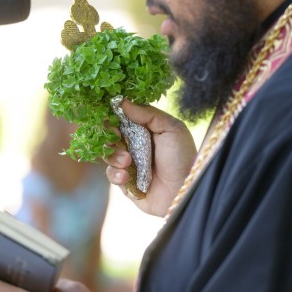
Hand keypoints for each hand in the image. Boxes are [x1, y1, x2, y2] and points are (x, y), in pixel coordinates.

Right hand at [105, 100, 195, 216]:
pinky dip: (116, 174)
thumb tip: (122, 102)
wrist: (185, 189)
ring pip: (107, 154)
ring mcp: (128, 164)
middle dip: (108, 136)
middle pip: (108, 136)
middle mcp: (134, 146)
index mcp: (144, 131)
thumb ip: (148, 114)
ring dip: (113, 156)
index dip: (112, 118)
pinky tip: (127, 177)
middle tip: (115, 137)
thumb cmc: (182, 157)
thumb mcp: (172, 128)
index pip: (121, 119)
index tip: (111, 119)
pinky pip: (111, 174)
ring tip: (127, 161)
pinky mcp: (125, 182)